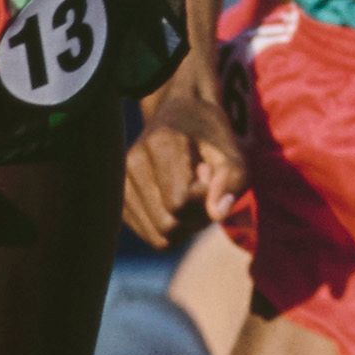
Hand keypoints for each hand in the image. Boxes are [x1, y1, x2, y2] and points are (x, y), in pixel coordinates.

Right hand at [123, 67, 247, 248]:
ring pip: (159, 237)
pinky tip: (176, 202)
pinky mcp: (120, 200)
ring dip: (185, 225)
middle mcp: (133, 162)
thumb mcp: (233, 152)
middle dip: (196, 217)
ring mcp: (122, 182)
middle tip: (203, 188)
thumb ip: (231, 181)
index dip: (205, 196)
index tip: (209, 172)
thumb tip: (217, 214)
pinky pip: (151, 236)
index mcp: (161, 143)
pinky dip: (171, 228)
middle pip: (168, 225)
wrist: (181, 116)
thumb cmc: (211, 136)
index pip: (181, 201)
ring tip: (190, 195)